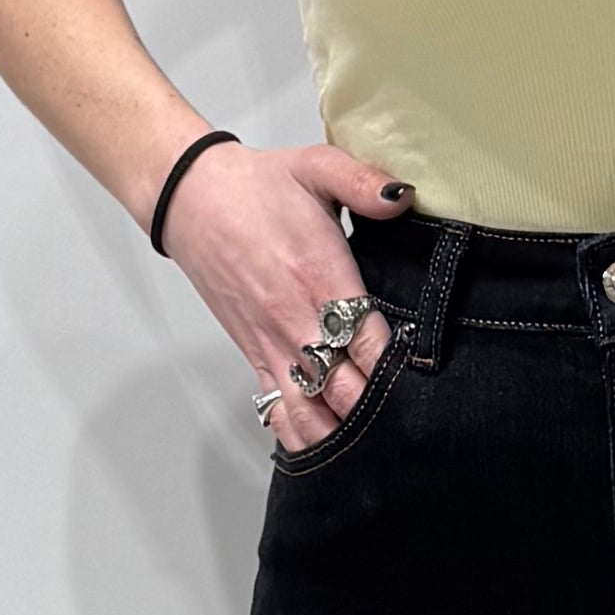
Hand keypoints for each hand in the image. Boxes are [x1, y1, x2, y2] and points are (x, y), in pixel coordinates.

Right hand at [157, 138, 416, 448]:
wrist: (192, 198)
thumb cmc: (258, 187)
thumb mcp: (317, 167)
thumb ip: (364, 181)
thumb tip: (404, 198)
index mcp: (320, 279)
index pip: (368, 345)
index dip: (397, 373)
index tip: (422, 383)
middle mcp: (296, 321)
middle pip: (344, 392)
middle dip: (377, 412)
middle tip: (410, 424)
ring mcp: (272, 343)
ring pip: (308, 412)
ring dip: (339, 432)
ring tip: (372, 447)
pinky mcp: (252, 352)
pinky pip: (277, 408)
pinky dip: (300, 433)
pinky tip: (325, 446)